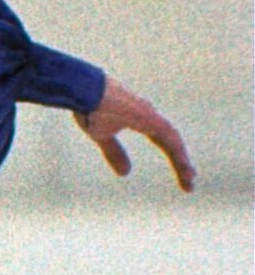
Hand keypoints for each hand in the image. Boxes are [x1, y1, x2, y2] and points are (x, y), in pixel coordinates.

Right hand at [75, 78, 194, 191]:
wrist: (84, 91)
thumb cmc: (90, 108)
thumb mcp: (102, 136)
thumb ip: (114, 152)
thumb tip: (126, 173)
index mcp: (142, 120)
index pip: (163, 141)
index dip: (173, 158)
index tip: (182, 175)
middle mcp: (151, 117)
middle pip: (172, 143)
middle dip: (181, 162)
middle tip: (190, 183)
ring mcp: (151, 116)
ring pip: (174, 141)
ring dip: (182, 161)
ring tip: (190, 180)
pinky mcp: (148, 117)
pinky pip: (169, 137)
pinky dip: (178, 152)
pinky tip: (184, 166)